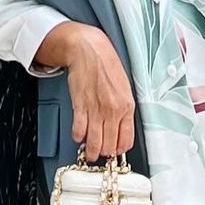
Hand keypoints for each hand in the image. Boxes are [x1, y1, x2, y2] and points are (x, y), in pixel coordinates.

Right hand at [37, 22, 134, 160]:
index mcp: (127, 107)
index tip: (114, 150)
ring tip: (89, 153)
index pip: (126, 140)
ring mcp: (96, 110)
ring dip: (90, 152)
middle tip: (100, 152)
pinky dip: (78, 136)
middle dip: (104, 153)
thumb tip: (121, 127)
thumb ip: (123, 109)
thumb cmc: (107, 66)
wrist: (90, 51)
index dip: (119, 149)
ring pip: (94, 143)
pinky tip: (79, 135)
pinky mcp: (80, 106)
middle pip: (109, 146)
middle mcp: (113, 111)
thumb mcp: (125, 88)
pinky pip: (79, 130)